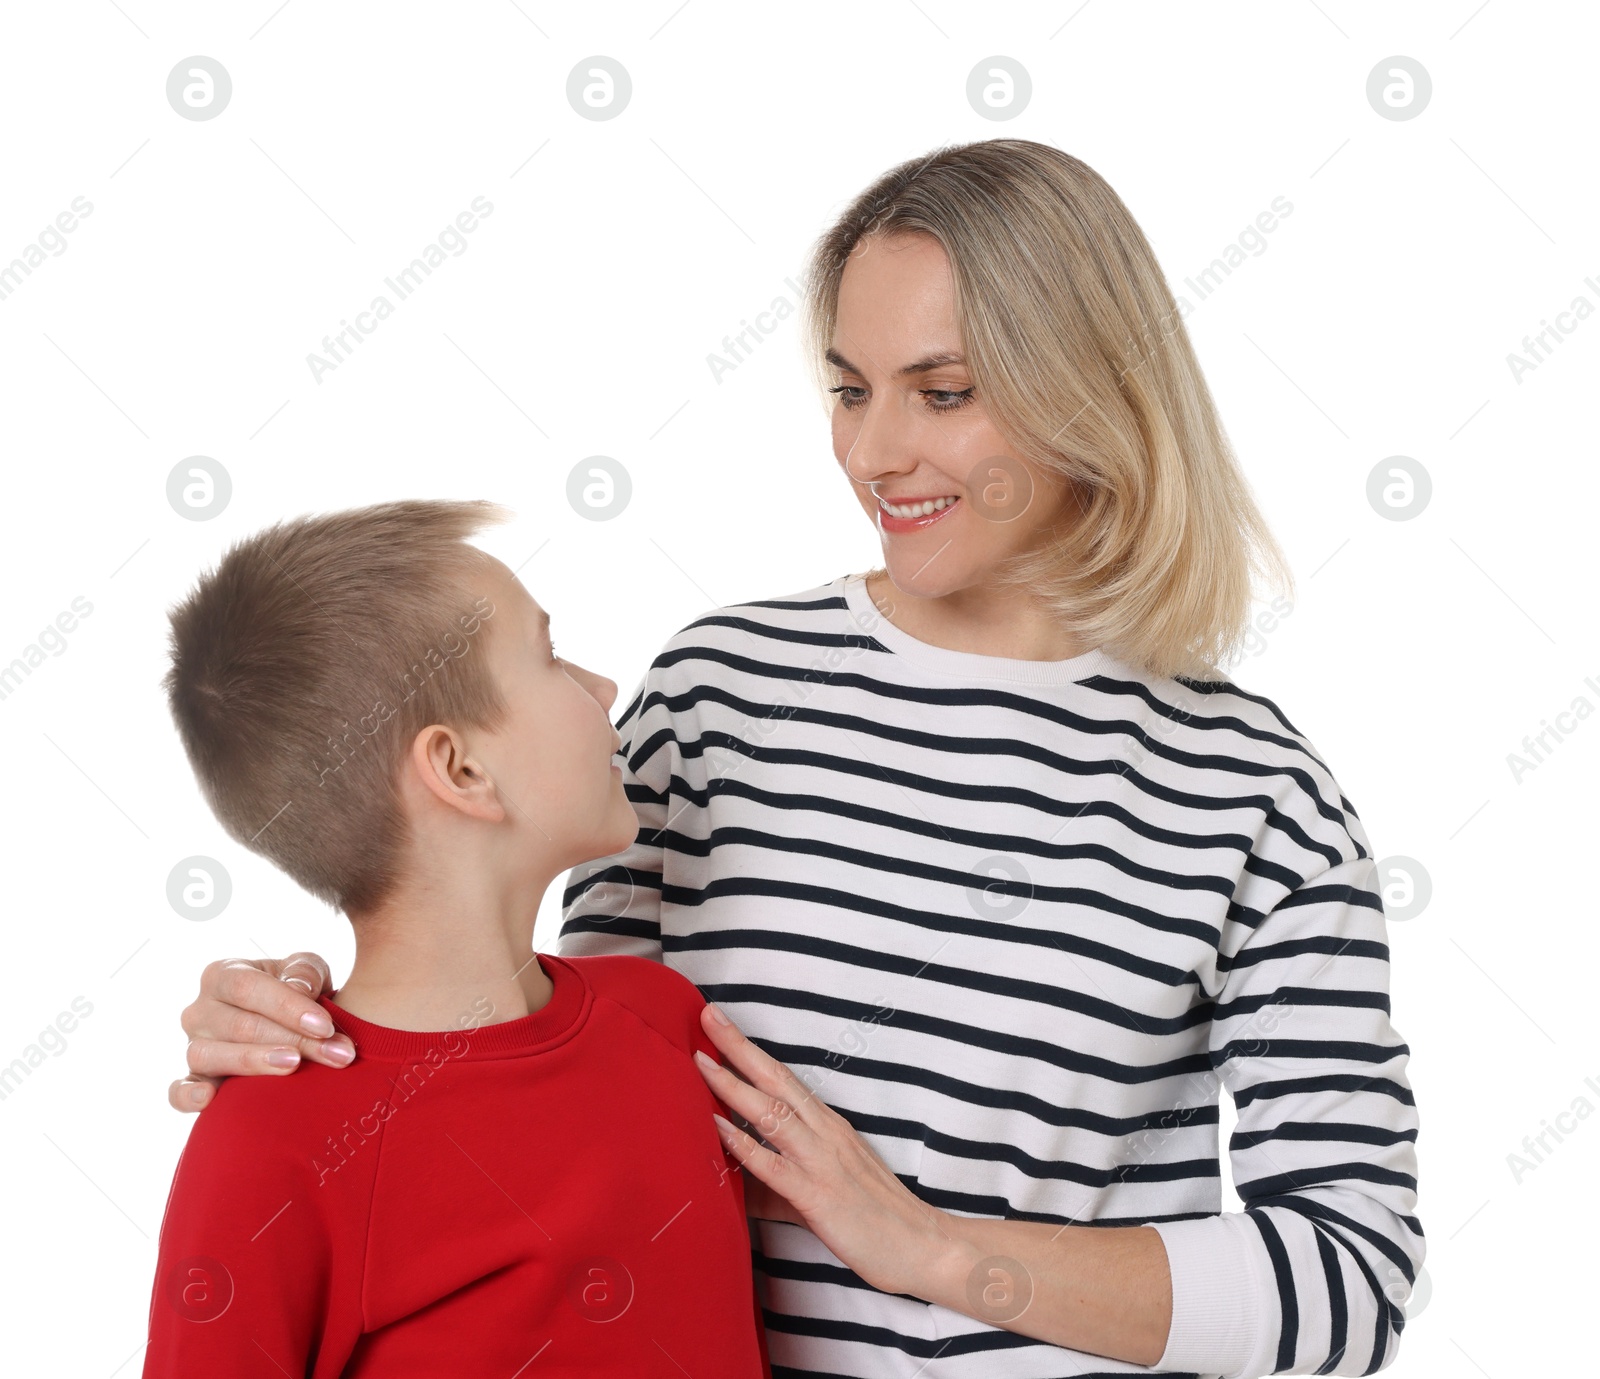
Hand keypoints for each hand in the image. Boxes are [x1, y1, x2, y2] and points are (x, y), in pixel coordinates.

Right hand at [170, 952, 355, 1112]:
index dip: (287, 1007)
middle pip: (240, 1026)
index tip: (325, 1026)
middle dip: (293, 1041)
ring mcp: (193, 1046)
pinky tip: (209, 1099)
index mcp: (223, 975)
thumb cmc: (299, 991)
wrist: (293, 1023)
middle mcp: (200, 1010)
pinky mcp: (194, 1079)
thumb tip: (301, 988)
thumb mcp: (308, 970)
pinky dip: (188, 1096)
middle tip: (335, 1054)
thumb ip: (305, 972)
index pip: (248, 988)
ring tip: (294, 1066)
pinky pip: (179, 1091)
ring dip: (256, 1063)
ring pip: (212, 1056)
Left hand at [693, 1002, 960, 1298]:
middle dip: (738, 1045)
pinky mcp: (817, 1195)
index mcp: (828, 1125)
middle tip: (707, 1014)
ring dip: (732, 1084)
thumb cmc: (875, 1218)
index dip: (750, 1050)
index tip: (721, 1022)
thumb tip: (733, 1181)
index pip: (783, 1077)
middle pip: (775, 1079)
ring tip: (700, 1060)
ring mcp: (821, 1160)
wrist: (921, 1245)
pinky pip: (773, 1165)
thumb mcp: (824, 1185)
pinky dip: (743, 1143)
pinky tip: (717, 1127)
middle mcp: (824, 1132)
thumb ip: (776, 1180)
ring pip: (771, 1112)